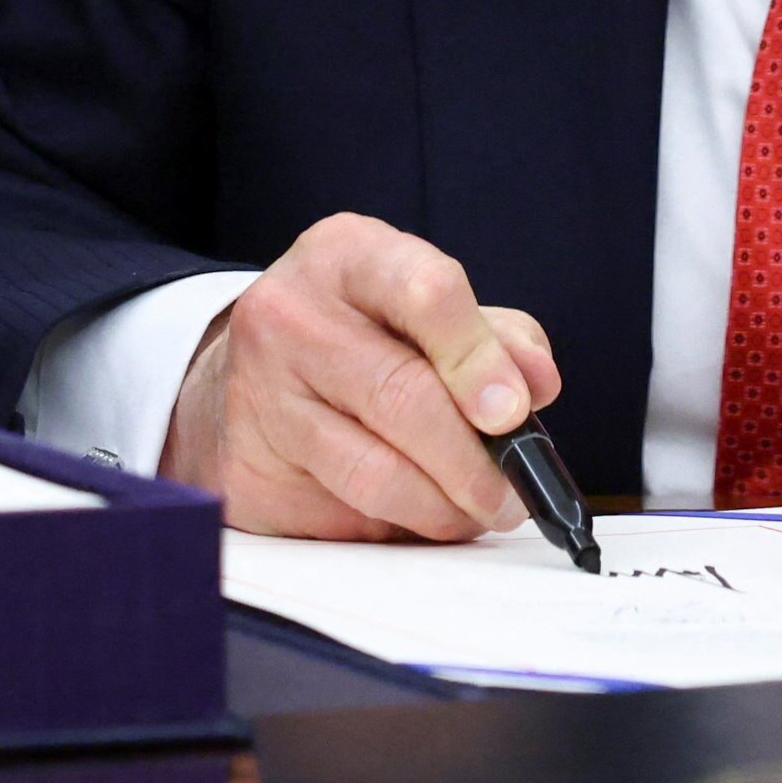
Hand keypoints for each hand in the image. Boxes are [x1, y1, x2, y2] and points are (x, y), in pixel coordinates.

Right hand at [161, 214, 562, 541]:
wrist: (245, 373)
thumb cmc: (356, 333)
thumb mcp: (421, 307)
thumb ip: (492, 336)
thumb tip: (536, 383)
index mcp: (347, 256)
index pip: (426, 292)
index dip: (480, 358)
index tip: (515, 412)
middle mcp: (291, 314)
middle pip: (402, 395)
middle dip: (473, 460)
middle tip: (510, 494)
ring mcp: (259, 392)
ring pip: (374, 471)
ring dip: (443, 508)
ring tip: (475, 512)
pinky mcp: (248, 467)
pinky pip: (343, 514)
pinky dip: (396, 526)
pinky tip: (415, 514)